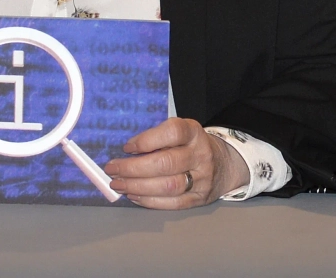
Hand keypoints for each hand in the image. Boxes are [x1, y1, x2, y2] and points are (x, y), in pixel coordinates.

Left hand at [104, 118, 247, 208]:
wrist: (222, 164)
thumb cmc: (190, 145)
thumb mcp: (180, 132)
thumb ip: (157, 137)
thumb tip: (124, 151)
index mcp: (193, 132)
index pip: (172, 133)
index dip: (147, 140)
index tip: (127, 147)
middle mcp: (200, 155)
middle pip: (166, 163)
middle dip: (134, 168)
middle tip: (113, 169)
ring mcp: (202, 179)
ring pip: (168, 186)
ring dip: (138, 187)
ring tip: (119, 184)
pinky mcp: (199, 198)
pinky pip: (173, 203)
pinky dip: (149, 201)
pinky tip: (134, 195)